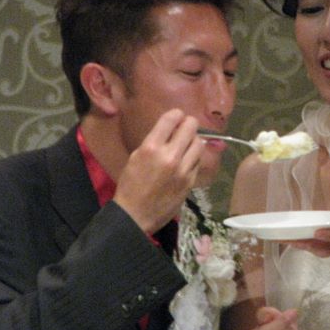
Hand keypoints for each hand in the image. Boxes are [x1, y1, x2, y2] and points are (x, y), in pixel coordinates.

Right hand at [113, 109, 203, 232]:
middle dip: (189, 123)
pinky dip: (194, 157)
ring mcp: (183, 169)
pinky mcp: (190, 181)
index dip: (176, 114)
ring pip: (199, 143)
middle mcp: (170, 156)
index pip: (171, 119)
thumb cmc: (130, 185)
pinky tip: (188, 159)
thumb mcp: (136, 157)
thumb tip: (169, 131)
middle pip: (190, 127)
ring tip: (188, 143)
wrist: (135, 215)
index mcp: (151, 147)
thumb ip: (154, 142)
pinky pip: (198, 161)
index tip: (177, 115)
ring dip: (194, 140)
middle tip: (186, 126)